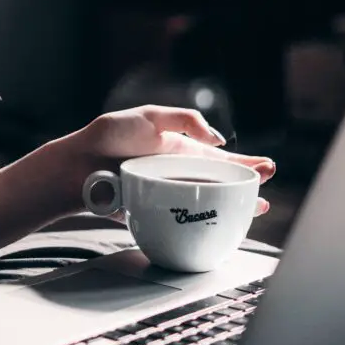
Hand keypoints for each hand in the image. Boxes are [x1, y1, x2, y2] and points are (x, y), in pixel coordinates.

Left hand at [74, 106, 274, 216]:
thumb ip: (185, 120)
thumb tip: (217, 140)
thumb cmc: (110, 136)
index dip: (244, 163)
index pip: (218, 158)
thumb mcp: (151, 116)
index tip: (267, 168)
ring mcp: (167, 194)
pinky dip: (203, 225)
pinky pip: (183, 221)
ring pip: (206, 204)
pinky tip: (219, 229)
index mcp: (179, 150)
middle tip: (267, 190)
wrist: (77, 164)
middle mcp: (177, 173)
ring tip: (254, 209)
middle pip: (218, 183)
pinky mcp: (154, 212)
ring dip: (231, 208)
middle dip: (245, 186)